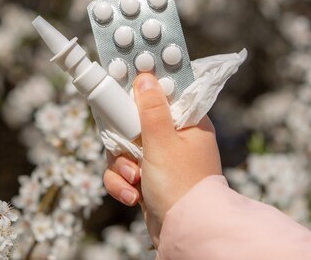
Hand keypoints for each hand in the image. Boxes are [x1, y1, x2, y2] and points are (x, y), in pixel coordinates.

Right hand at [103, 73, 221, 246]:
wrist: (184, 233)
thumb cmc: (180, 186)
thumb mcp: (162, 141)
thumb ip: (151, 108)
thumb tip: (145, 77)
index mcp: (188, 123)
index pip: (162, 94)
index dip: (141, 91)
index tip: (123, 91)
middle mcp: (175, 139)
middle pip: (135, 121)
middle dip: (124, 140)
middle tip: (129, 148)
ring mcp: (161, 160)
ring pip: (124, 147)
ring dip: (122, 166)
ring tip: (134, 179)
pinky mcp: (148, 178)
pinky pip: (124, 170)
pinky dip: (122, 183)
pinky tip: (132, 195)